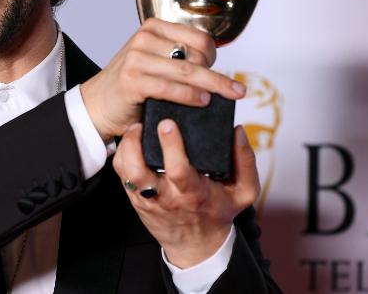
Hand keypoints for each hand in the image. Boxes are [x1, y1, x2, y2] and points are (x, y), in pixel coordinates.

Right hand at [80, 18, 245, 140]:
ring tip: (227, 96)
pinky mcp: (132, 80)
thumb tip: (216, 71)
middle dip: (218, 75)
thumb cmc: (132, 84)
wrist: (98, 104)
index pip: (198, 38)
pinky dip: (190, 96)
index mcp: (153, 27)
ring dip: (211, 86)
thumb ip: (177, 58)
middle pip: (196, 56)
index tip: (218, 71)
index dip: (213, 56)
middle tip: (235, 90)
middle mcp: (144, 38)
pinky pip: (170, 87)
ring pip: (187, 72)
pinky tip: (202, 102)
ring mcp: (136, 58)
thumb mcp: (154, 60)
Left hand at [112, 122, 258, 267]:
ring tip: (136, 128)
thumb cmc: (218, 212)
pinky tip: (133, 141)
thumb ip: (245, 162)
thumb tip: (238, 131)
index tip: (168, 123)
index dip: (171, 146)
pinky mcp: (136, 199)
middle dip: (138, 145)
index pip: (178, 170)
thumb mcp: (243, 192)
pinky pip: (122, 175)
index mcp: (193, 193)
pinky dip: (123, 155)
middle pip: (141, 171)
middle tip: (143, 122)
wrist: (196, 245)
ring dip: (127, 148)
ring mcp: (148, 199)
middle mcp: (166, 197)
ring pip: (126, 172)